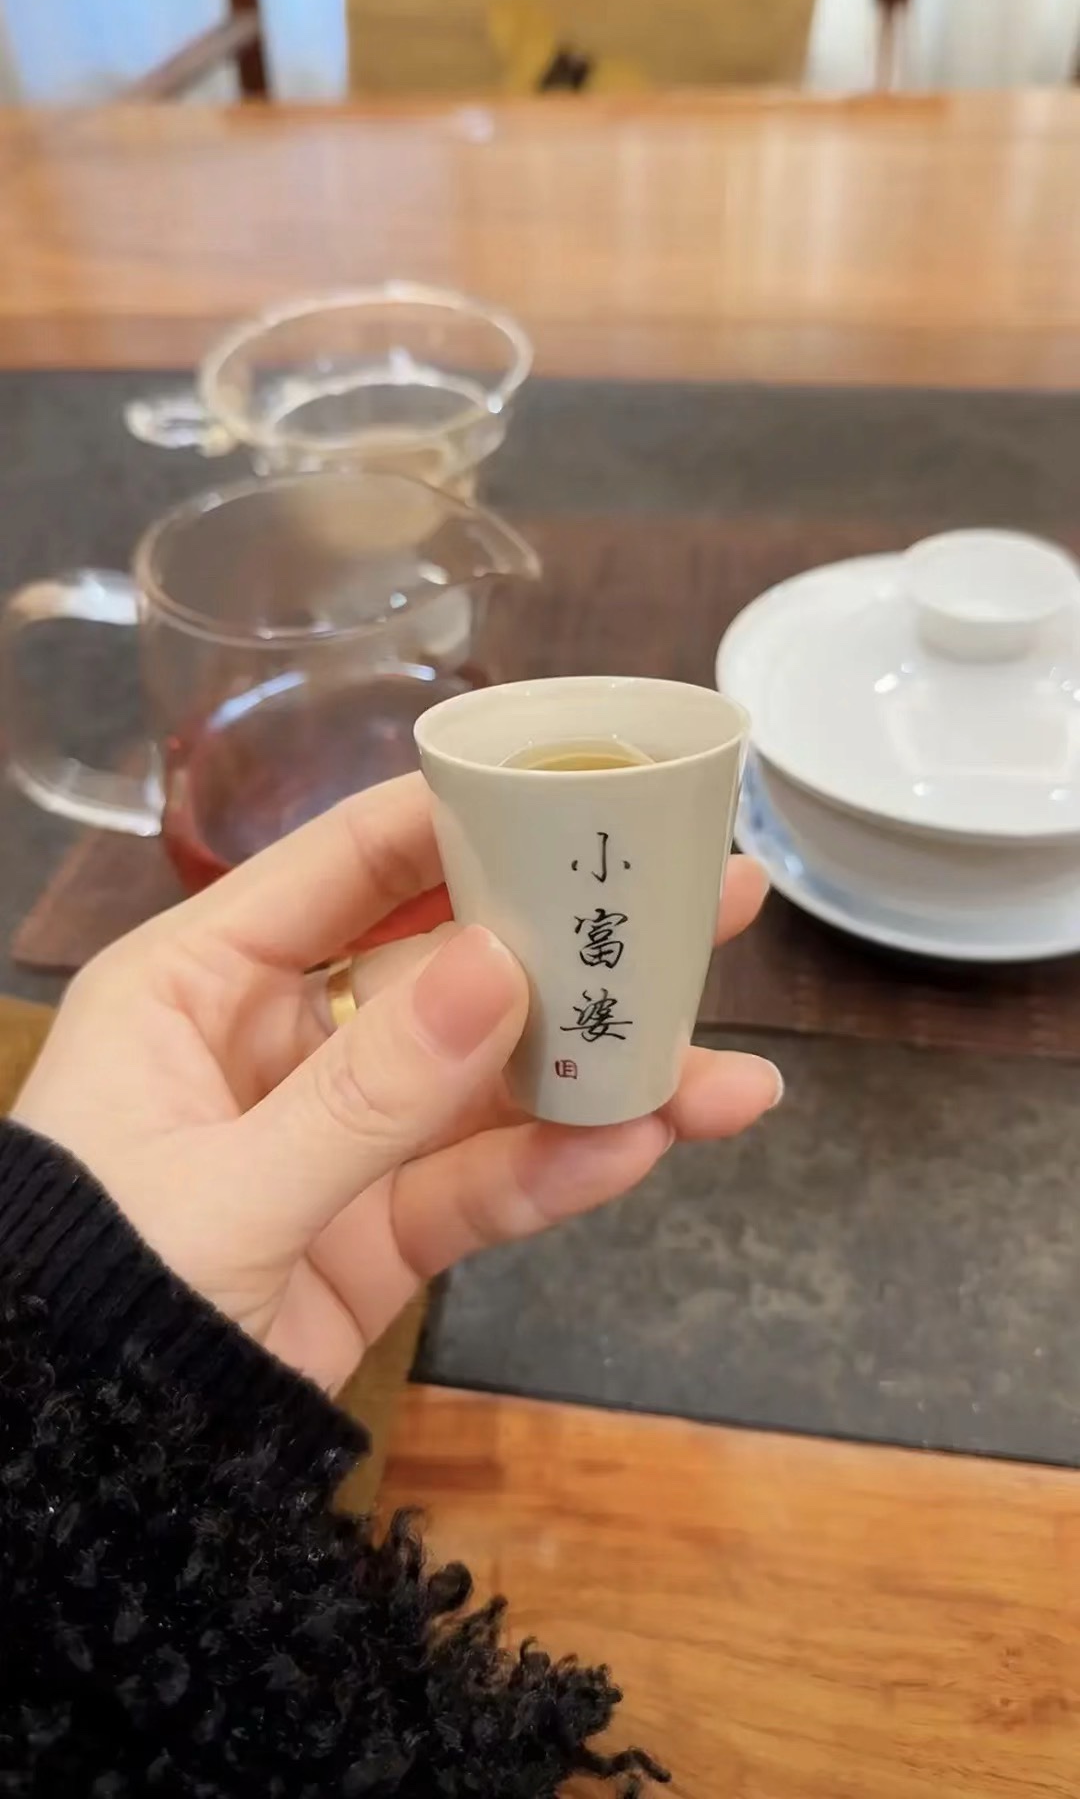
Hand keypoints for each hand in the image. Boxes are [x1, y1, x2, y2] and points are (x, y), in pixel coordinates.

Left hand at [15, 774, 779, 1392]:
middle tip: (708, 901)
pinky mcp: (374, 1234)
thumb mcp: (221, 1191)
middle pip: (450, 966)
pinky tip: (643, 1150)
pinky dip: (554, 1173)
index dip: (466, 821)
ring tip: (726, 1078)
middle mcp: (278, 1040)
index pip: (350, 864)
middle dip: (575, 944)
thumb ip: (366, 1091)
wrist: (79, 1481)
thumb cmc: (89, 1297)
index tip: (583, 793)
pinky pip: (475, 1186)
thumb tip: (501, 967)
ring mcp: (335, 1139)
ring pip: (486, 1084)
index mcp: (202, 982)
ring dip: (600, 1079)